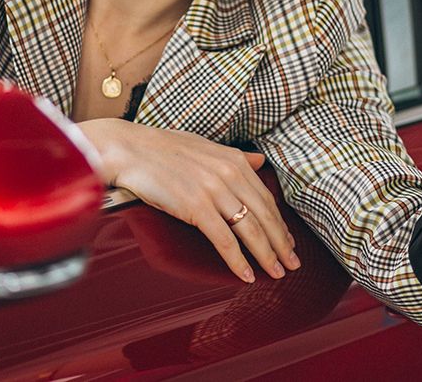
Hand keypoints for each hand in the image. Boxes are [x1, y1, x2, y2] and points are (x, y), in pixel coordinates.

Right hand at [79, 119, 299, 282]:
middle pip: (265, 216)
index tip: (288, 242)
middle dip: (281, 243)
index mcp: (235, 160)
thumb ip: (235, 158)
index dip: (280, 224)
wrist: (129, 149)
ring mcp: (214, 191)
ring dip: (266, 255)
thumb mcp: (205, 146)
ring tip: (276, 272)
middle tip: (292, 263)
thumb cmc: (163, 149)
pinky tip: (247, 274)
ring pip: (250, 230)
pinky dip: (238, 261)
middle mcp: (230, 174)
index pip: (266, 198)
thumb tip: (260, 161)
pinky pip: (224, 241)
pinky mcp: (197, 207)